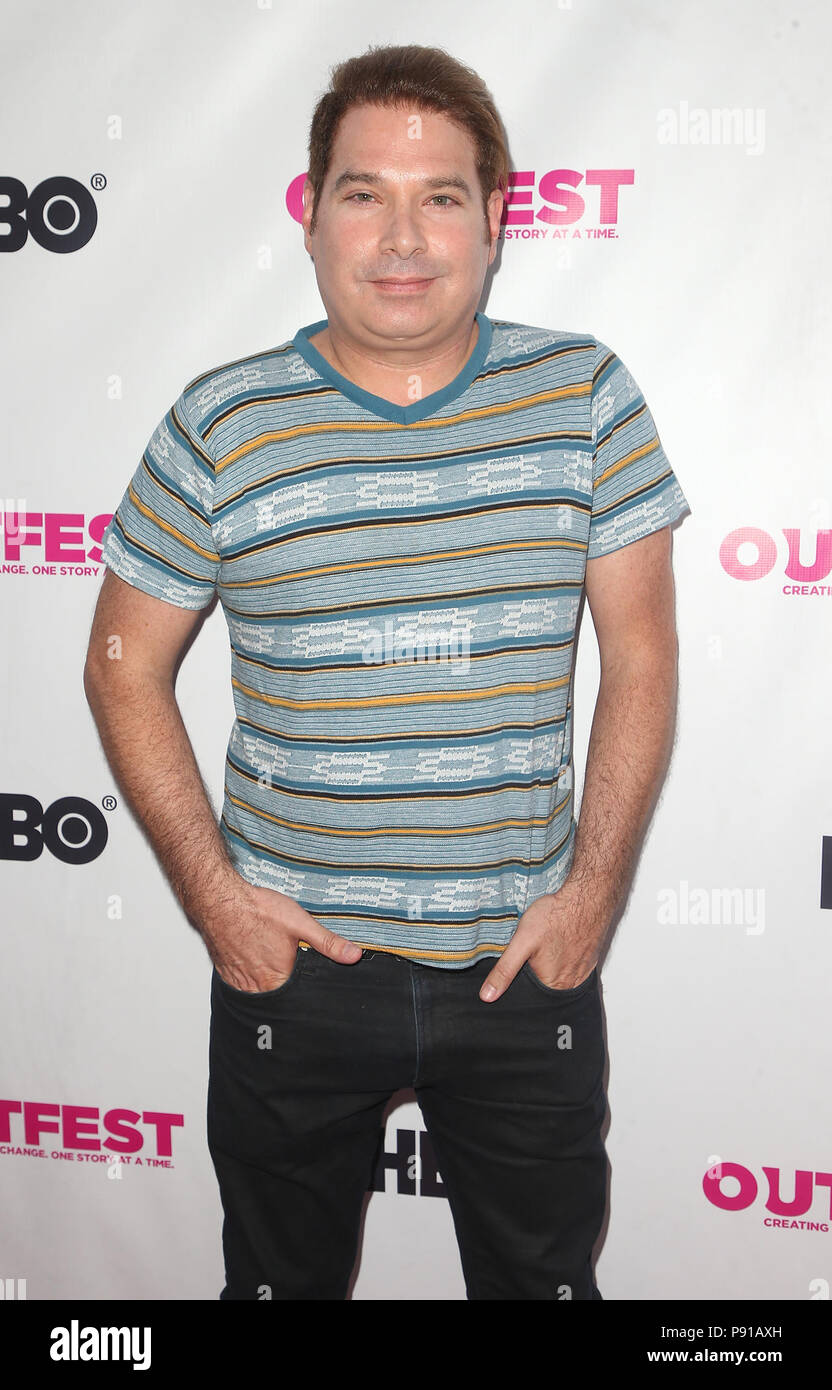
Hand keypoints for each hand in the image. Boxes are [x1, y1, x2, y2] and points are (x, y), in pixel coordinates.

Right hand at [200, 877, 362, 992]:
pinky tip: (255, 962)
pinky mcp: (226, 974)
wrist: (220, 901)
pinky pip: (242, 985)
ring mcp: (238, 982)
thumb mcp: (301, 924)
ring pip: (258, 994)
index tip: (310, 992)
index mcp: (277, 981)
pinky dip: (250, 979)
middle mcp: (255, 987)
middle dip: (287, 992)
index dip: (305, 997)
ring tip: (272, 967)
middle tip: (290, 975)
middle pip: (277, 1000)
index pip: (297, 1002)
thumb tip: (352, 955)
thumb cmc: (256, 911)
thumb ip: (328, 943)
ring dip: (267, 986)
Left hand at [479, 889, 604, 1001]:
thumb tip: (488, 995)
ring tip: (546, 948)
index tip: (518, 970)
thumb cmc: (556, 917)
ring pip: (560, 978)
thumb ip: (505, 970)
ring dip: (551, 968)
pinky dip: (565, 960)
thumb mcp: (521, 942)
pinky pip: (573, 968)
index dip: (518, 988)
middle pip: (545, 989)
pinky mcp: (590, 960)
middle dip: (535, 976)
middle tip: (533, 954)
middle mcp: (570, 984)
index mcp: (552, 985)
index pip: (530, 999)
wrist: (586, 898)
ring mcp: (583, 972)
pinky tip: (559, 946)